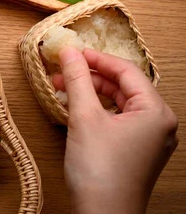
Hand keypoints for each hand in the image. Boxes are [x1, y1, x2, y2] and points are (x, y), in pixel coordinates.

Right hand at [53, 48, 177, 213]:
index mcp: (156, 112)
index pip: (127, 71)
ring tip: (62, 88)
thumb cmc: (99, 170)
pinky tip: (75, 108)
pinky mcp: (137, 151)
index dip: (97, 58)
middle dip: (91, 76)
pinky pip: (118, 120)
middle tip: (62, 70)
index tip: (71, 52)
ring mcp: (150, 139)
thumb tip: (69, 52)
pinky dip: (97, 111)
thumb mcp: (84, 117)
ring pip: (119, 103)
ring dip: (91, 93)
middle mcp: (160, 124)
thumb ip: (77, 79)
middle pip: (124, 86)